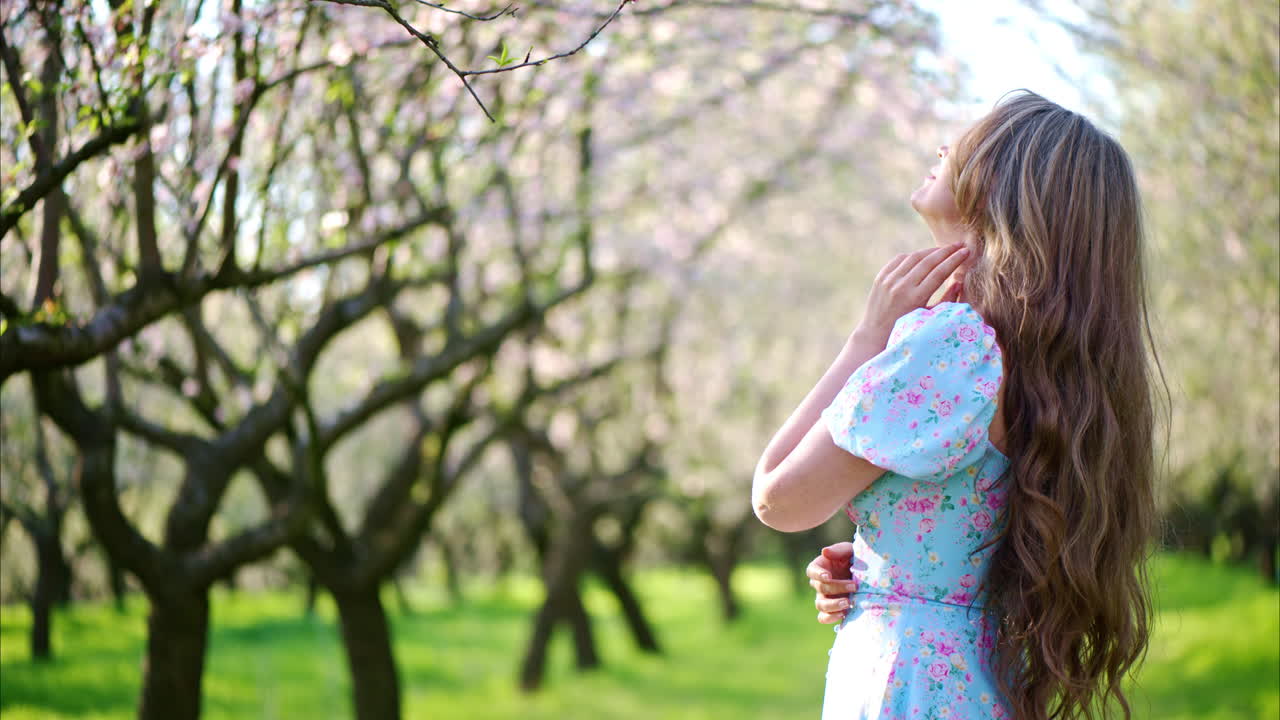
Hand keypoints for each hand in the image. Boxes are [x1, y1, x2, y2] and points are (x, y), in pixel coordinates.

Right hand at [805, 542, 858, 623]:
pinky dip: (830, 618)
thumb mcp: (850, 550)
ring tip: (848, 603)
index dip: (818, 574)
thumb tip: (824, 552)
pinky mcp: (833, 609)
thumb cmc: (856, 558)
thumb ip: (838, 550)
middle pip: (820, 587)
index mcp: (821, 567)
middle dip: (837, 587)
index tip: (829, 576)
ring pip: (820, 605)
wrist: (869, 574)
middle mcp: (820, 583)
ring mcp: (826, 597)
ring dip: (833, 605)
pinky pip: (823, 617)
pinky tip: (843, 614)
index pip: (812, 570)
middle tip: (854, 586)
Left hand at [855, 244, 969, 342]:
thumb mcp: (929, 318)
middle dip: (946, 251)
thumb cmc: (908, 330)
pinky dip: (913, 256)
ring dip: (930, 251)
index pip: (939, 273)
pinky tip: (923, 255)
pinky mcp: (880, 278)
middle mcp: (901, 287)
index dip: (954, 260)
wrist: (876, 334)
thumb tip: (959, 282)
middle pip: (928, 261)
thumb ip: (946, 301)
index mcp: (915, 298)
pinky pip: (899, 260)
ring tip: (944, 249)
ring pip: (913, 257)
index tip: (966, 251)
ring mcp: (889, 281)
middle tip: (959, 244)